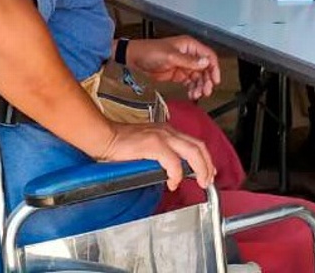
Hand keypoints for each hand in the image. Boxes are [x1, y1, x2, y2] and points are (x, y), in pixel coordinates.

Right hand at [98, 122, 214, 190]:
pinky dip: (177, 174)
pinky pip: (173, 162)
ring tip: (199, 182)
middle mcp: (168, 131)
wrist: (105, 137)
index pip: (195, 143)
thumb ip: (161, 153)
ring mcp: (162, 136)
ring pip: (192, 152)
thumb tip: (171, 170)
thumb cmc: (121, 144)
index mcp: (168, 131)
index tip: (208, 171)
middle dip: (207, 165)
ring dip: (200, 169)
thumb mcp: (148, 145)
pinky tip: (173, 183)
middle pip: (199, 147)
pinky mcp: (153, 144)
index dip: (206, 158)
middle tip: (207, 180)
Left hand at [128, 36, 220, 99]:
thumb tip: (205, 62)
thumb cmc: (150, 52)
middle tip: (206, 91)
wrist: (135, 58)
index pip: (209, 56)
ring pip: (199, 77)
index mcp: (189, 46)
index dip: (214, 68)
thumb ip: (189, 61)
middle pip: (205, 68)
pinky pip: (190, 82)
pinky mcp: (178, 73)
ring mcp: (184, 64)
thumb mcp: (170, 56)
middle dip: (207, 80)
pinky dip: (192, 89)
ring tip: (197, 95)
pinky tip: (191, 94)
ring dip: (200, 86)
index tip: (215, 80)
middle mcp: (189, 55)